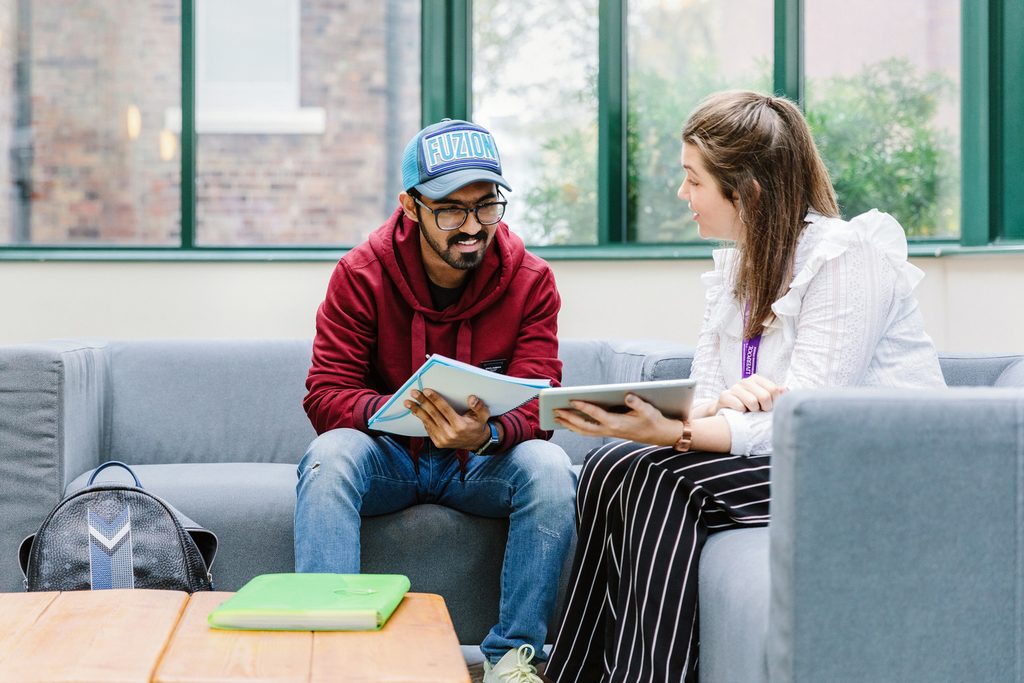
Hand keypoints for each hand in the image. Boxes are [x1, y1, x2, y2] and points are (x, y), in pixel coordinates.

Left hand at [405, 389, 490, 449]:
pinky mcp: (438, 443)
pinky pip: (428, 429)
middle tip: (414, 393)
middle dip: (422, 402)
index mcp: (460, 426)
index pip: (444, 409)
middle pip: (433, 414)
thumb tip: (472, 398)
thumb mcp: (483, 415)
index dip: (435, 399)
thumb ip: (479, 406)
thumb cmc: (477, 425)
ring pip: (427, 422)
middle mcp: (450, 434)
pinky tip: (416, 411)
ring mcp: (443, 440)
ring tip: (408, 402)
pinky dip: (422, 419)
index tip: (426, 390)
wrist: (476, 442)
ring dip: (417, 411)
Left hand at [552, 393, 681, 446]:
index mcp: (617, 423)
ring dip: (569, 424)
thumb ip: (637, 402)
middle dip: (568, 418)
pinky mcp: (608, 432)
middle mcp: (610, 430)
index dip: (584, 406)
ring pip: (584, 431)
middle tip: (554, 410)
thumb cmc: (653, 420)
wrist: (659, 435)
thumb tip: (627, 394)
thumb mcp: (648, 410)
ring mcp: (607, 433)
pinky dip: (576, 427)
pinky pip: (588, 432)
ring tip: (556, 416)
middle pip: (584, 425)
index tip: (571, 399)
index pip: (596, 414)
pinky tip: (568, 422)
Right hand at [713, 374, 785, 412]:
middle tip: (760, 411)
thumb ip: (775, 394)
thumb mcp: (763, 399)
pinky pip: (740, 406)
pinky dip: (742, 412)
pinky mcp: (724, 396)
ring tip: (750, 411)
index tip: (769, 407)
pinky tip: (740, 411)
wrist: (728, 411)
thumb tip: (786, 389)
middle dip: (765, 408)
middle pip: (764, 396)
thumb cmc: (749, 405)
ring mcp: (734, 387)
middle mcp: (745, 381)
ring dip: (753, 411)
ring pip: (752, 402)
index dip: (774, 402)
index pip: (773, 389)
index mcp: (756, 379)